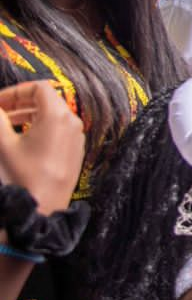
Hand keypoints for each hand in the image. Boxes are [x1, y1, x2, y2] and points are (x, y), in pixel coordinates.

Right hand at [0, 81, 85, 213]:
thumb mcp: (3, 144)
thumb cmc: (21, 176)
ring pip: (52, 116)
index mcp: (58, 116)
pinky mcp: (75, 152)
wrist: (40, 211)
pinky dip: (39, 127)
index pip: (38, 88)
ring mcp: (77, 138)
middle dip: (19, 102)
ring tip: (4, 123)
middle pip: (46, 100)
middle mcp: (73, 123)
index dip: (15, 91)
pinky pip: (58, 130)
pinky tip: (21, 137)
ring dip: (27, 114)